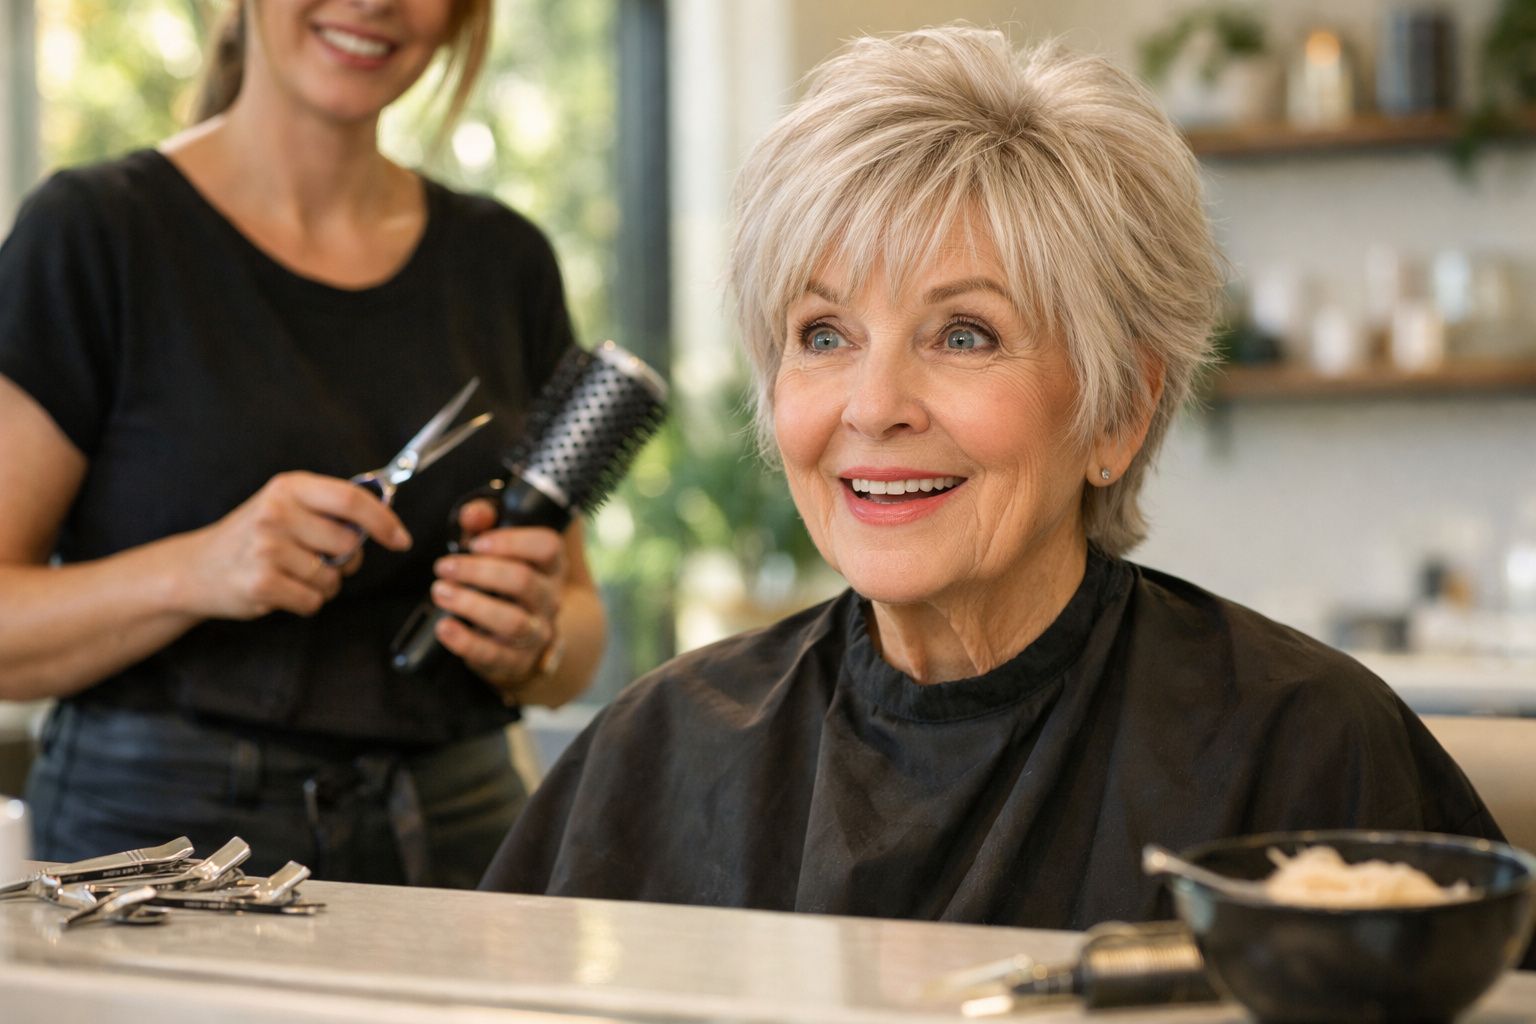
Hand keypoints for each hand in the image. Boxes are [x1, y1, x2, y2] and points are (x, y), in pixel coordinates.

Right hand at [178, 471, 411, 618]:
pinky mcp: (261, 582)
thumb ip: (329, 508)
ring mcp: (267, 548)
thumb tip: (385, 519)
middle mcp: (277, 512)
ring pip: (332, 577)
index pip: (351, 499)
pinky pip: (313, 601)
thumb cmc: (253, 537)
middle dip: (346, 559)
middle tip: (318, 558)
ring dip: (323, 584)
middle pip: (348, 543)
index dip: (384, 521)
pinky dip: (306, 602)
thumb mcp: (286, 506)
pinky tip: (282, 589)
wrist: (197, 568)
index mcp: (289, 487)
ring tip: (292, 573)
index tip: (401, 539)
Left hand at [429, 499, 565, 696]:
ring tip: (440, 592)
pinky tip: (444, 627)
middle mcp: (550, 599)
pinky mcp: (516, 661)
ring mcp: (537, 632)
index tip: (475, 543)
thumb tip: (472, 515)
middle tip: (443, 567)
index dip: (511, 541)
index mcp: (551, 566)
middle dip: (478, 572)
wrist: (521, 639)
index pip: (547, 547)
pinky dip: (465, 642)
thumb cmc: (503, 582)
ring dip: (471, 605)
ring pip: (513, 621)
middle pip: (523, 582)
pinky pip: (494, 655)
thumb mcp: (496, 546)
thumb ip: (484, 523)